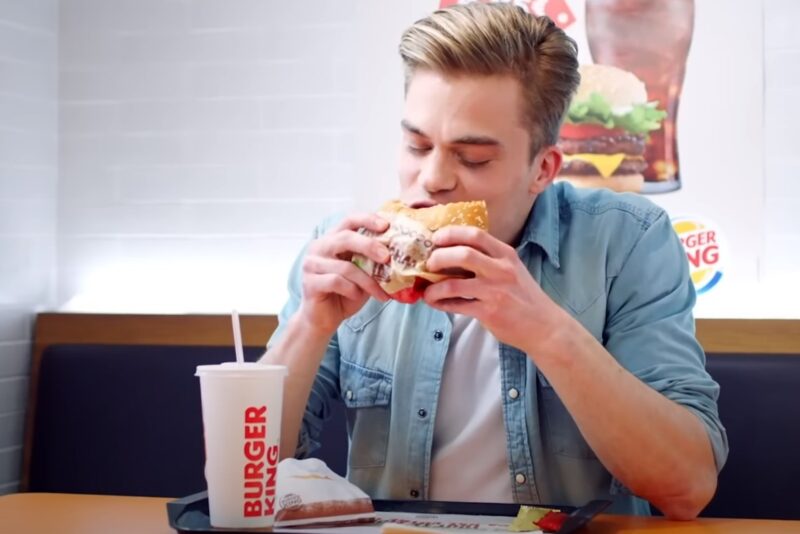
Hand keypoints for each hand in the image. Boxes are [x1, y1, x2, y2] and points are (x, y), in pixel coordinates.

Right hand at [298, 214, 390, 334]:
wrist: (323, 320)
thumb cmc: (345, 294)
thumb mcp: (363, 274)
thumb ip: (373, 262)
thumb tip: (400, 254)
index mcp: (333, 239)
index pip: (349, 220)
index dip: (367, 219)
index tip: (386, 225)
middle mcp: (319, 247)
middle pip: (345, 237)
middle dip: (369, 245)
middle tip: (387, 257)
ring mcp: (311, 264)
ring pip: (345, 266)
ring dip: (367, 281)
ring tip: (381, 293)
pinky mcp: (309, 282)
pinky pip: (336, 282)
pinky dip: (352, 290)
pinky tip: (357, 297)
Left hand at [423, 226, 568, 351]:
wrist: (544, 326)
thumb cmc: (524, 296)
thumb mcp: (512, 269)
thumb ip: (489, 260)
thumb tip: (451, 254)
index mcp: (506, 254)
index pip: (475, 234)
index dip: (451, 233)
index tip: (436, 238)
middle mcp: (501, 269)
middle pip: (462, 254)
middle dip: (439, 257)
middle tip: (429, 264)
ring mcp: (495, 291)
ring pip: (454, 284)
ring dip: (434, 288)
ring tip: (427, 291)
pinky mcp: (489, 312)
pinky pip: (457, 305)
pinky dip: (441, 303)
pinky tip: (436, 303)